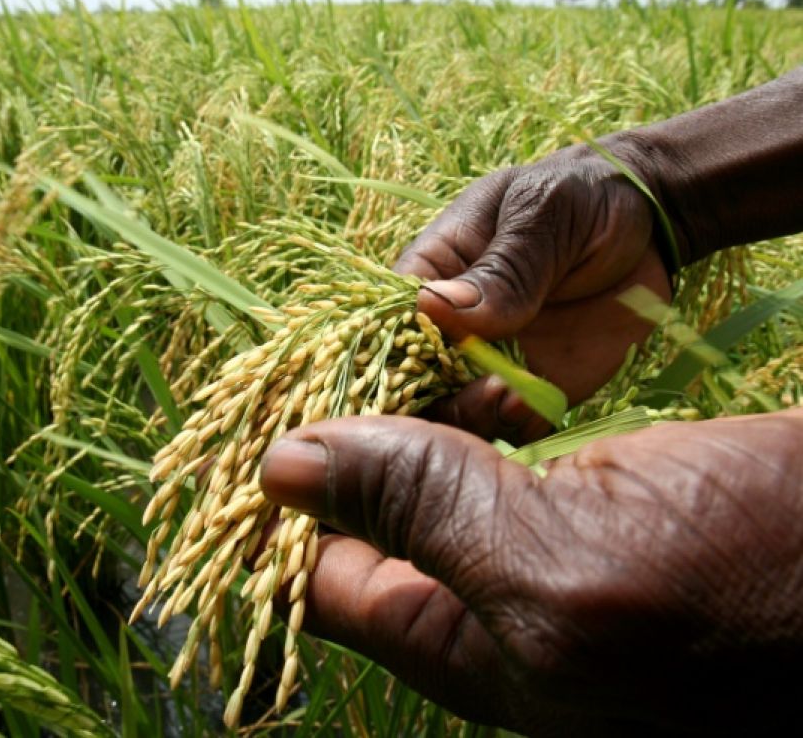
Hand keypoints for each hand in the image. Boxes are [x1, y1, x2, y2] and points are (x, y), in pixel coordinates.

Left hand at [261, 409, 802, 735]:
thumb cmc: (751, 577)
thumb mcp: (565, 560)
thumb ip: (423, 514)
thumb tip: (282, 466)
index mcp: (470, 648)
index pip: (324, 582)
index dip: (276, 509)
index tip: (242, 427)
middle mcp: (494, 606)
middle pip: (371, 526)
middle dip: (332, 449)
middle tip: (300, 361)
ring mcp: (541, 548)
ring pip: (430, 478)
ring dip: (393, 414)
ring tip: (357, 345)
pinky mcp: (584, 496)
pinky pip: (489, 451)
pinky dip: (458, 403)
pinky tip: (445, 358)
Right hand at [395, 145, 670, 440]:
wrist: (652, 221)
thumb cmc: (581, 197)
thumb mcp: (543, 215)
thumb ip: (502, 266)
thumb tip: (436, 309)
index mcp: (430, 274)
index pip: (387, 324)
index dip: (386, 356)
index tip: (416, 369)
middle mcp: (449, 329)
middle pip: (411, 382)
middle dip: (430, 400)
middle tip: (476, 389)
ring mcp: (490, 363)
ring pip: (454, 413)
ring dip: (471, 417)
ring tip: (510, 396)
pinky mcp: (534, 389)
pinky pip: (510, 425)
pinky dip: (515, 426)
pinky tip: (533, 405)